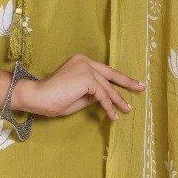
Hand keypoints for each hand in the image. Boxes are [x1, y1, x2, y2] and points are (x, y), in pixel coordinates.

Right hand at [15, 54, 144, 120]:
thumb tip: (107, 97)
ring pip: (107, 87)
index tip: (133, 84)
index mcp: (81, 62)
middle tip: (141, 88)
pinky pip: (102, 94)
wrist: (37, 97)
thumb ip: (92, 94)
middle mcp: (85, 61)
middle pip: (110, 74)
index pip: (104, 71)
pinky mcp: (86, 78)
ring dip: (117, 101)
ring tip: (126, 110)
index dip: (119, 79)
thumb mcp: (78, 97)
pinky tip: (112, 116)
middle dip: (127, 83)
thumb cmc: (53, 99)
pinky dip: (108, 106)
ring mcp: (85, 67)